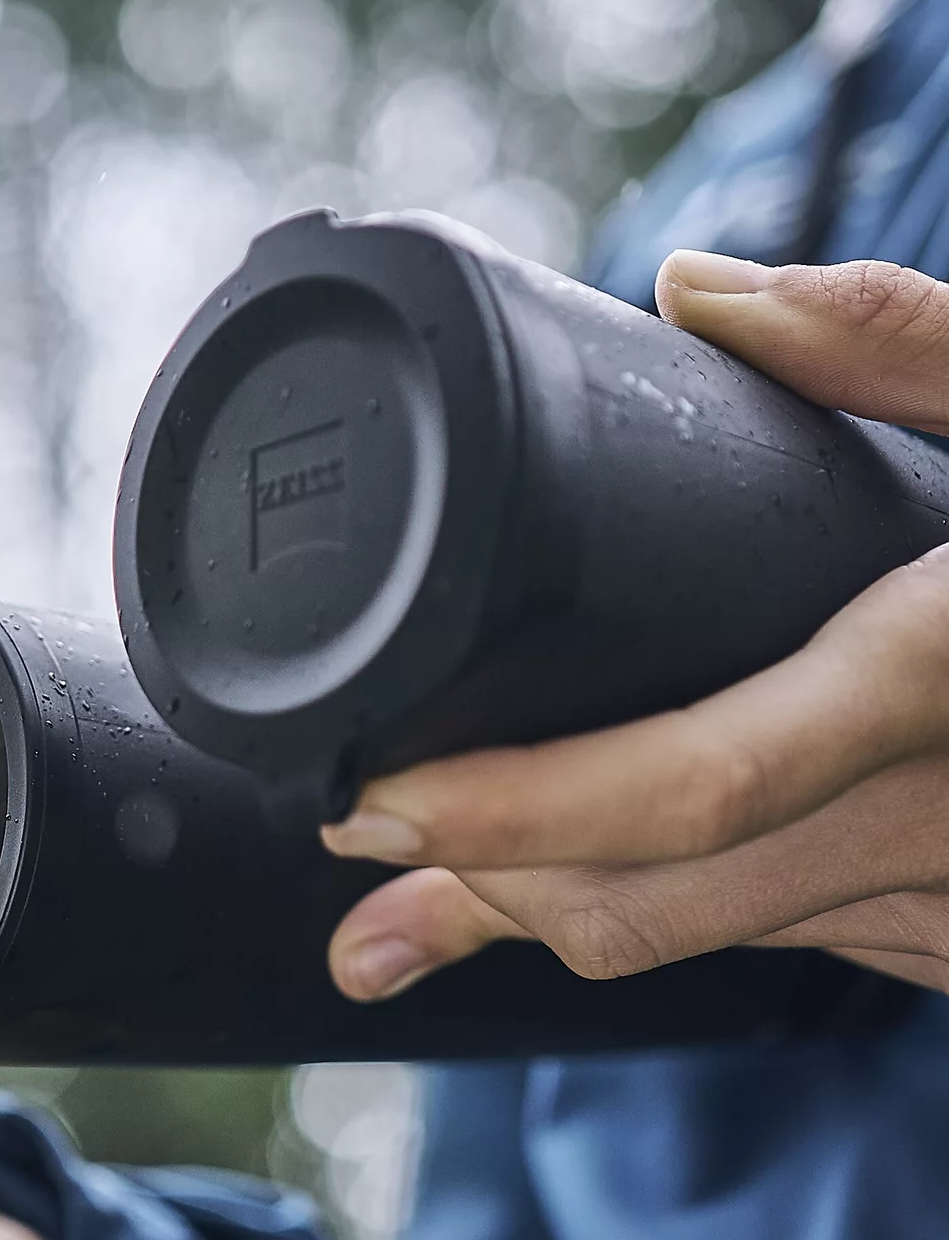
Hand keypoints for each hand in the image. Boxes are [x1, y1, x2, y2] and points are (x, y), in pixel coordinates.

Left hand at [320, 252, 948, 1000]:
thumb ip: (909, 345)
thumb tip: (696, 293)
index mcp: (948, 683)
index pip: (684, 787)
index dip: (504, 817)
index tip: (368, 801)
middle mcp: (945, 824)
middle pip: (650, 897)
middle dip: (479, 886)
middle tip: (351, 850)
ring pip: (699, 942)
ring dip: (544, 918)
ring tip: (399, 913)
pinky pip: (773, 946)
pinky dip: (663, 915)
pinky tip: (585, 891)